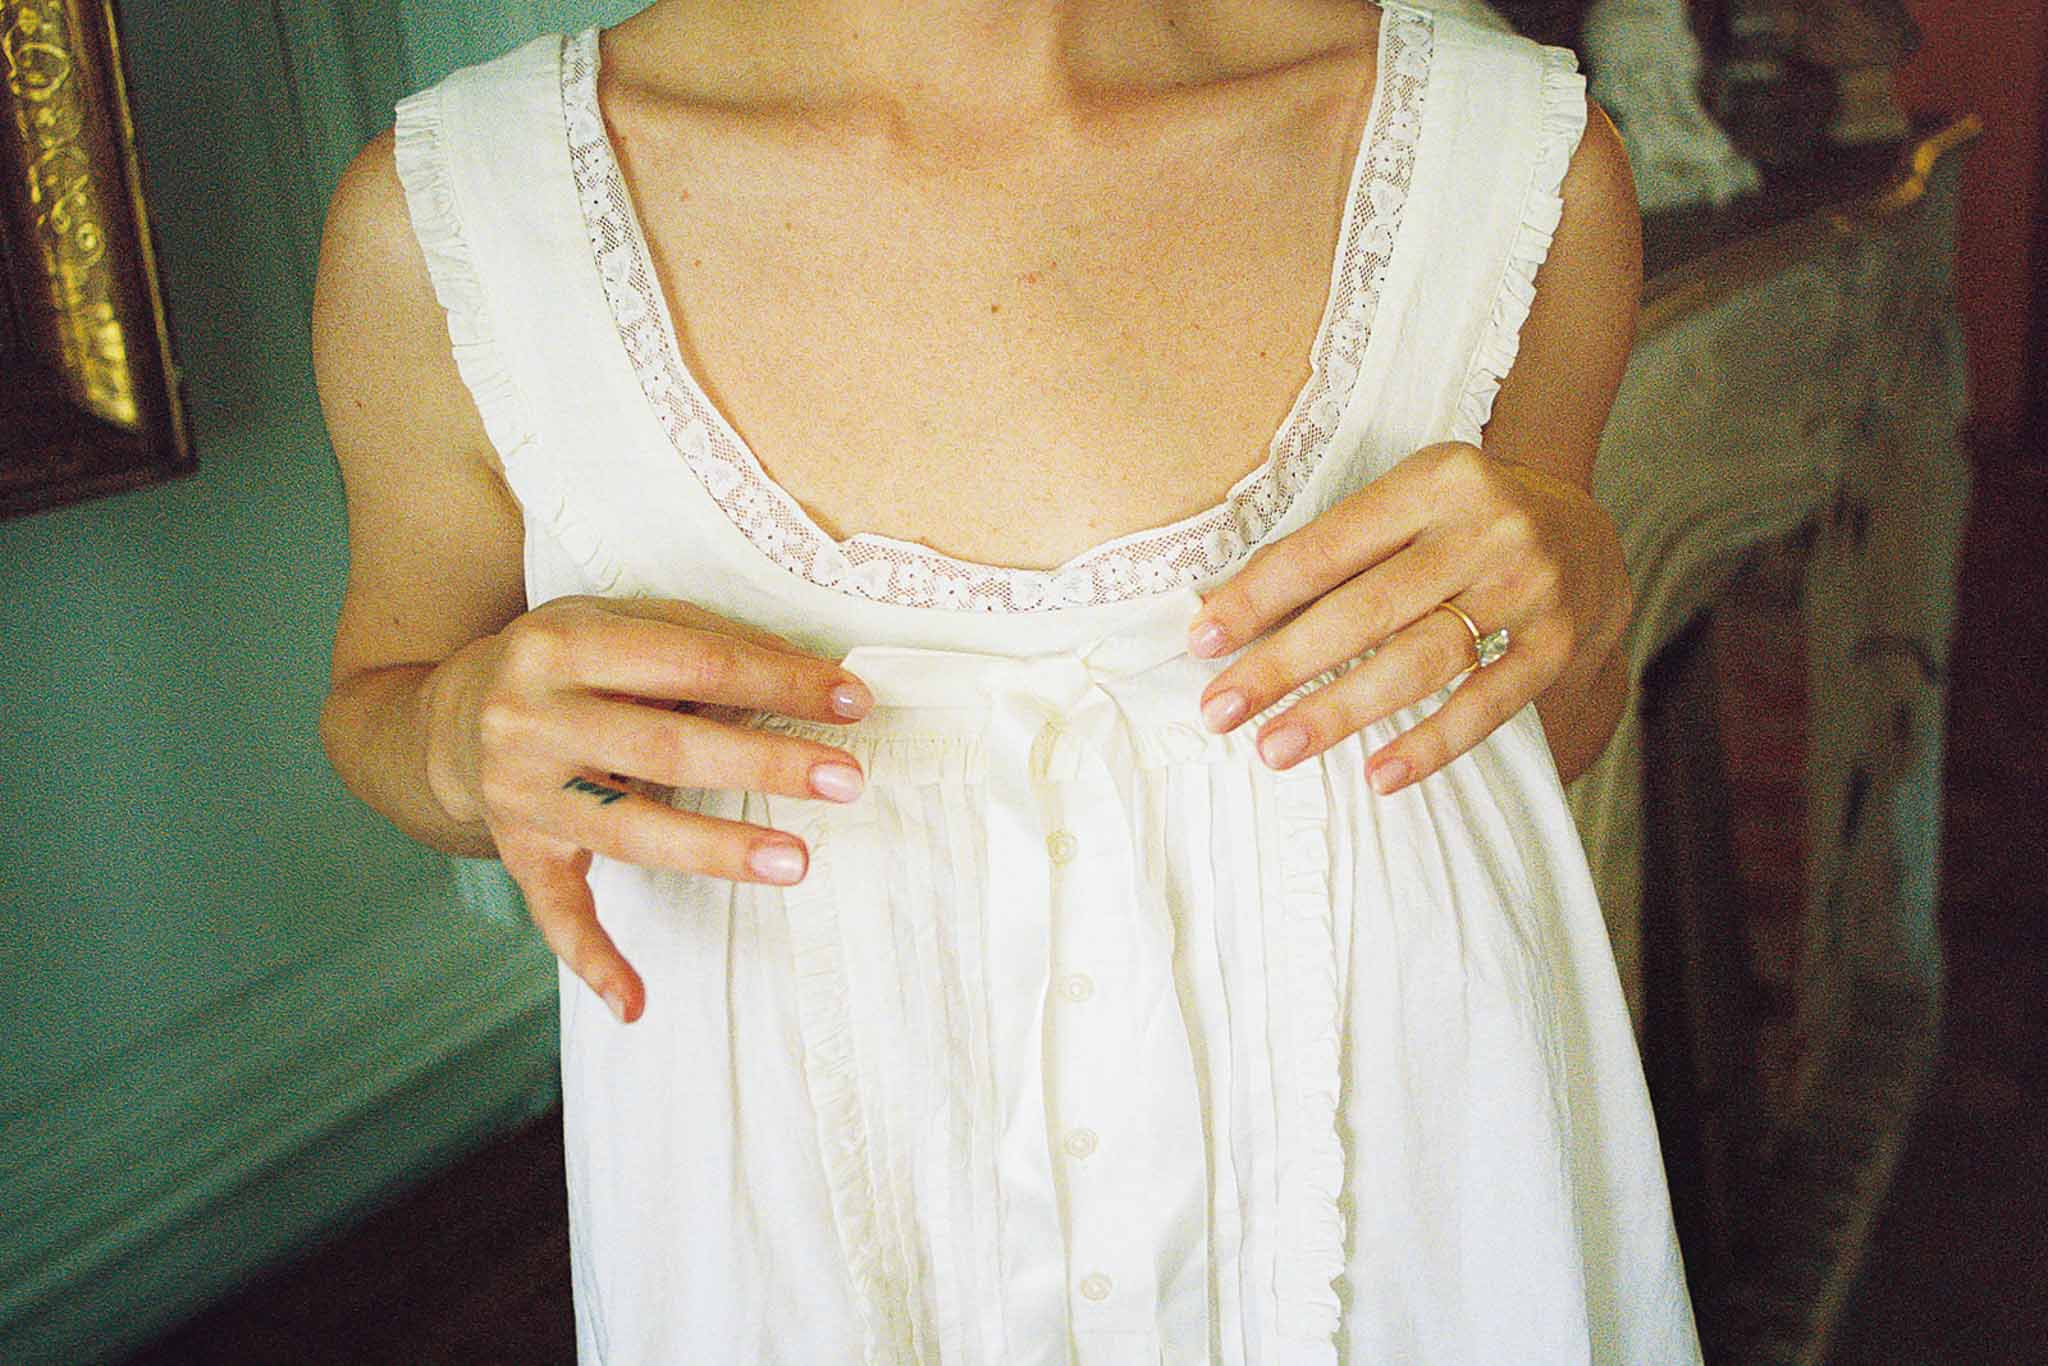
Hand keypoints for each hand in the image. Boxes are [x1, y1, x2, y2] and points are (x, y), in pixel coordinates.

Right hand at [424, 595, 874, 1024]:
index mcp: (564, 643)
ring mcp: (521, 792)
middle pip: (668, 747)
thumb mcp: (616, 623)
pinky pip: (558, 914)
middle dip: (764, 763)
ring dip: (717, 850)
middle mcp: (531, 718)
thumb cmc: (571, 663)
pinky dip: (594, 961)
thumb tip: (811, 674)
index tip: (851, 702)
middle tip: (845, 779)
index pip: (694, 662)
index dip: (777, 682)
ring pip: (631, 829)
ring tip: (797, 862)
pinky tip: (636, 1004)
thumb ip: (703, 641)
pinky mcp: (519, 852)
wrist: (455, 713)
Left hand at [1185, 440, 1630, 792]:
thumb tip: (1232, 617)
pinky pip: (1487, 703)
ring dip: (1342, 711)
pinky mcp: (1558, 645)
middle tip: (1221, 712)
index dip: (1260, 596)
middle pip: (1368, 608)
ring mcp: (1528, 588)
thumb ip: (1338, 550)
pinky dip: (1432, 743)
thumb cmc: (1464, 525)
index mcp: (1437, 479)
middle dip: (1285, 665)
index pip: (1330, 546)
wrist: (1591, 536)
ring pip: (1421, 658)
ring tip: (1277, 749)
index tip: (1203, 642)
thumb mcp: (1411, 505)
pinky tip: (1379, 776)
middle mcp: (1487, 527)